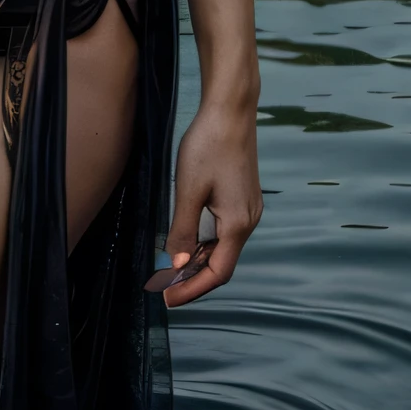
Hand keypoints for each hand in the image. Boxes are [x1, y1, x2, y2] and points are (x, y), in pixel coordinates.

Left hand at [162, 98, 260, 307]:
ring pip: (223, 247)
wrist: (231, 110)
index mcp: (238, 223)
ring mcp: (248, 208)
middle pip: (222, 263)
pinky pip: (224, 230)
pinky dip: (205, 242)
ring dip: (198, 260)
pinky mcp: (243, 196)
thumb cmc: (209, 145)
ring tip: (169, 267)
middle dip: (192, 277)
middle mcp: (248, 220)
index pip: (218, 273)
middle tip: (162, 286)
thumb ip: (182, 231)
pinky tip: (187, 238)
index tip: (167, 299)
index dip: (192, 289)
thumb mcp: (188, 190)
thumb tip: (176, 266)